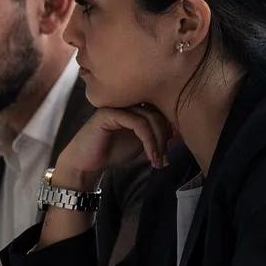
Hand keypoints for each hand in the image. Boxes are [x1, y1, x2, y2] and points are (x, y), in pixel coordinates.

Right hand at [51, 104, 173, 191]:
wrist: (86, 164)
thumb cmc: (111, 152)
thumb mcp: (140, 142)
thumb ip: (156, 133)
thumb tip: (179, 131)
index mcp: (133, 105)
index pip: (160, 110)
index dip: (170, 130)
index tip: (171, 151)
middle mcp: (125, 101)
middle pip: (158, 112)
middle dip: (164, 139)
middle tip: (164, 160)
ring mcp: (116, 105)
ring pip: (150, 118)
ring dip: (158, 142)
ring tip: (157, 160)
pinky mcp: (109, 113)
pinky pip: (138, 123)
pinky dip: (148, 141)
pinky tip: (149, 156)